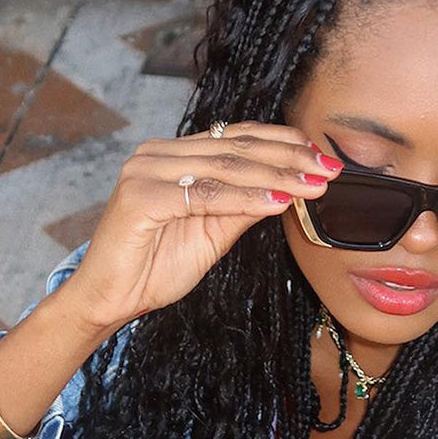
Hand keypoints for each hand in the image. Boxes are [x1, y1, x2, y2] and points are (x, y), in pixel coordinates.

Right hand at [56, 122, 342, 337]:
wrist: (109, 299)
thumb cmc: (156, 267)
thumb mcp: (214, 233)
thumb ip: (245, 206)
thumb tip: (290, 188)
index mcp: (174, 155)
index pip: (237, 139)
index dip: (283, 145)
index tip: (323, 157)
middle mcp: (158, 154)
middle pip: (236, 150)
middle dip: (289, 159)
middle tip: (329, 168)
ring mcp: (146, 170)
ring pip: (225, 168)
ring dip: (276, 177)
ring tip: (312, 185)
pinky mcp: (141, 196)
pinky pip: (206, 195)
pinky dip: (246, 199)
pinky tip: (278, 203)